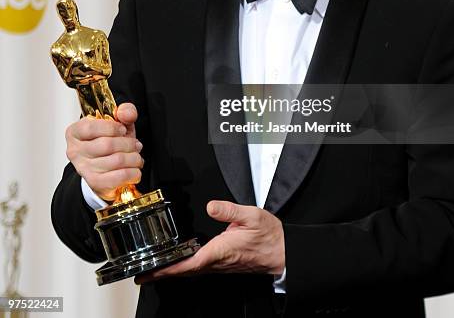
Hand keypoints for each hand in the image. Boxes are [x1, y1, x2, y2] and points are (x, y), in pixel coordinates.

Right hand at [65, 102, 143, 200]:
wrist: (106, 167)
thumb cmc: (110, 141)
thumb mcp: (117, 122)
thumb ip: (124, 112)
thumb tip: (127, 114)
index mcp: (75, 132)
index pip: (91, 128)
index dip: (112, 128)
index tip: (123, 129)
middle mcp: (75, 151)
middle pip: (107, 145)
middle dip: (128, 144)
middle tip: (136, 145)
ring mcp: (83, 168)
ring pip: (116, 161)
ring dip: (134, 158)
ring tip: (136, 157)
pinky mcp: (94, 182)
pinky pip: (119, 177)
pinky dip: (133, 172)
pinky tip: (135, 169)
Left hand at [135, 200, 284, 283]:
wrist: (283, 251)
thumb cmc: (269, 236)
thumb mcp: (252, 215)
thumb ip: (230, 210)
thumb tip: (211, 206)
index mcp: (221, 250)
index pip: (189, 262)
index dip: (169, 268)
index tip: (152, 272)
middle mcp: (218, 261)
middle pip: (185, 271)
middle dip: (163, 274)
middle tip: (142, 275)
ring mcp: (220, 265)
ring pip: (191, 271)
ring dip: (172, 271)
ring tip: (154, 269)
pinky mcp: (223, 263)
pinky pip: (199, 267)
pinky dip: (184, 267)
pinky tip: (178, 261)